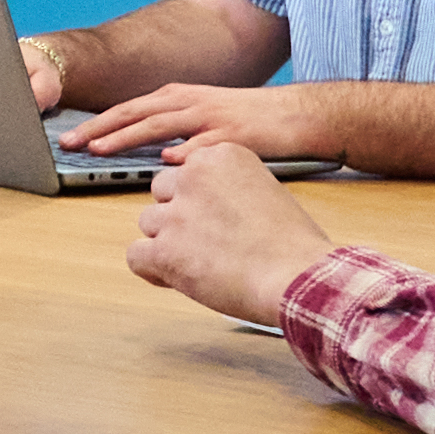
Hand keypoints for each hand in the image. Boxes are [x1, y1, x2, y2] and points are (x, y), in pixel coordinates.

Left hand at [75, 73, 319, 165]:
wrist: (294, 114)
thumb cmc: (245, 122)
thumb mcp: (200, 118)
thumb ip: (170, 131)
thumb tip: (138, 152)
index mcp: (177, 98)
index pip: (127, 110)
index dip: (96, 123)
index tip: (68, 137)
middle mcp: (188, 102)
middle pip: (135, 113)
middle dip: (99, 128)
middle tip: (69, 143)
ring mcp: (210, 116)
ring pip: (161, 124)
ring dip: (128, 136)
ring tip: (101, 150)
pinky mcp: (235, 133)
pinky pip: (205, 143)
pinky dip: (185, 151)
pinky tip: (167, 162)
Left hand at [120, 137, 329, 329]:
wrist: (299, 275)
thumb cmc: (293, 244)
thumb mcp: (264, 191)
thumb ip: (227, 190)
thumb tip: (204, 209)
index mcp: (220, 156)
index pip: (187, 171)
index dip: (199, 199)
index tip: (218, 218)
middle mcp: (193, 176)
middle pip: (162, 192)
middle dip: (178, 216)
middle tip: (207, 242)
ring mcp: (176, 213)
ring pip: (149, 223)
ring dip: (168, 243)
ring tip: (203, 263)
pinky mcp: (164, 249)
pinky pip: (135, 255)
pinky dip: (152, 269)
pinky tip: (177, 277)